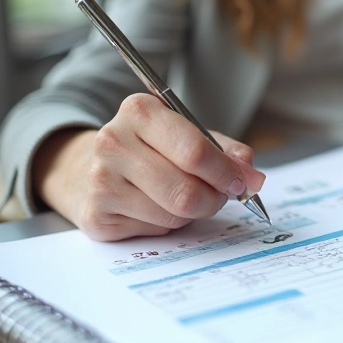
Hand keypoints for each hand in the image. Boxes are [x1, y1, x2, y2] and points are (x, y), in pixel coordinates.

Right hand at [33, 93, 264, 240]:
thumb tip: (252, 175)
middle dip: (213, 199)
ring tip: (180, 198)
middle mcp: (112, 141)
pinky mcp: (95, 214)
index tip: (243, 182)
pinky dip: (165, 225)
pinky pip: (153, 230)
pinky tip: (153, 209)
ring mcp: (100, 179)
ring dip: (190, 214)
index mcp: (139, 111)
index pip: (194, 150)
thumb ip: (226, 151)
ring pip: (172, 215)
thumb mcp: (189, 136)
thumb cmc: (151, 150)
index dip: (226, 173)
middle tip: (219, 196)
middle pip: (186, 191)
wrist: (90, 168)